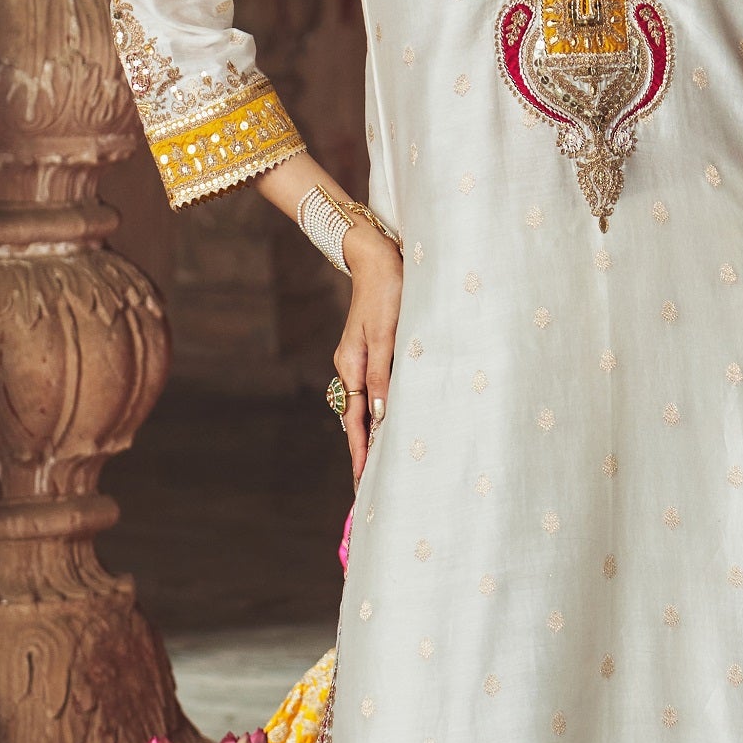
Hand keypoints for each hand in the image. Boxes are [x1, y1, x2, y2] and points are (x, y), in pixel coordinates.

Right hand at [334, 224, 402, 482]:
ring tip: (381, 464)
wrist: (379, 256)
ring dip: (373, 434)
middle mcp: (353, 368)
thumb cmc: (387, 292)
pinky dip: (381, 411)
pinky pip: (375, 390)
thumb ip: (383, 376)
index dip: (361, 454)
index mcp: (352, 367)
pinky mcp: (374, 351)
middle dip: (364, 452)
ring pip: (366, 406)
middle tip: (369, 486)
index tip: (362, 483)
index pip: (356, 422)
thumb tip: (380, 415)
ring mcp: (362, 360)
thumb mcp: (387, 335)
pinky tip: (390, 421)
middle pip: (357, 419)